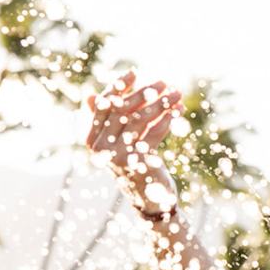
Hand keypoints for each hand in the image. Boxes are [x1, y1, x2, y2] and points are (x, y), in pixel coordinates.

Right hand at [86, 70, 182, 214]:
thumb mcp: (120, 141)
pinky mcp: (135, 161)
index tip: (135, 73)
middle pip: (122, 110)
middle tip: (163, 82)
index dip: (119, 87)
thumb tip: (92, 95)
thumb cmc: (134, 163)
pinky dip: (167, 120)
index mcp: (92, 139)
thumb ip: (111, 119)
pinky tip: (178, 111)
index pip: (104, 105)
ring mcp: (116, 155)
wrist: (149, 197)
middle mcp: (100, 147)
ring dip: (160, 104)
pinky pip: (153, 134)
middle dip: (145, 93)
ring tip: (176, 94)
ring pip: (139, 120)